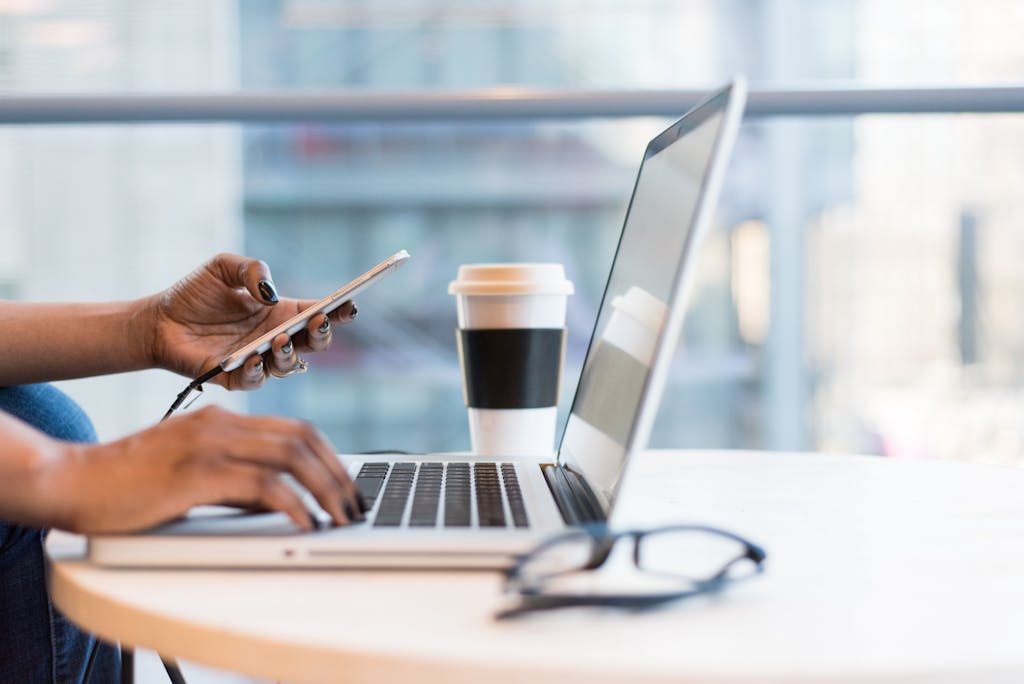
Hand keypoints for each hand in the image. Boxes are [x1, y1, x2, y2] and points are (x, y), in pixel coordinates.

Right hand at [45, 405, 364, 533]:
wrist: (73, 481)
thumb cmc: (129, 483)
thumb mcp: (192, 472)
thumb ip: (235, 479)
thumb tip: (279, 501)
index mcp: (222, 419)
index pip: (295, 429)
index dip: (330, 456)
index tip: (347, 485)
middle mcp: (221, 424)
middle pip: (303, 438)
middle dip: (338, 473)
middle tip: (354, 505)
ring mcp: (209, 445)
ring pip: (291, 456)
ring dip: (325, 489)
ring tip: (341, 517)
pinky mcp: (197, 473)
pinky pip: (262, 485)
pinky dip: (293, 505)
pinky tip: (305, 523)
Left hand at [142, 253, 357, 389]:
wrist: (158, 320)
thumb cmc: (194, 294)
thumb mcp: (223, 267)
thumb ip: (251, 269)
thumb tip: (270, 293)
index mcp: (280, 313)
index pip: (318, 313)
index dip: (338, 311)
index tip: (348, 304)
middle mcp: (275, 338)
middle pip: (313, 344)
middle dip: (322, 334)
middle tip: (318, 321)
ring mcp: (257, 360)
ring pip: (289, 366)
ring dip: (289, 354)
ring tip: (280, 339)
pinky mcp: (234, 378)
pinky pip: (254, 380)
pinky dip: (257, 371)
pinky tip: (253, 357)